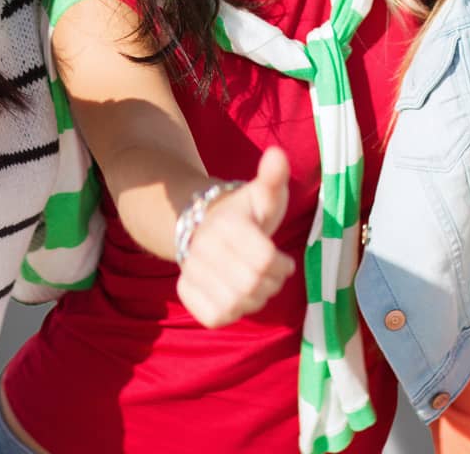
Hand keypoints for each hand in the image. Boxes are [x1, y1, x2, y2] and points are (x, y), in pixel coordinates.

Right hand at [176, 148, 296, 328]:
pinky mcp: (186, 293)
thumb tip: (277, 153)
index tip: (284, 260)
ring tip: (257, 284)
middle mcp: (203, 245)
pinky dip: (234, 312)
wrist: (209, 225)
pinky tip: (238, 296)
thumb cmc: (247, 213)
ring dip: (255, 299)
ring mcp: (191, 270)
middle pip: (251, 284)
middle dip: (271, 284)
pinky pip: (216, 317)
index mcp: (227, 222)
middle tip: (273, 275)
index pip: (264, 260)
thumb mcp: (264, 193)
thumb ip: (273, 176)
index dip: (282, 266)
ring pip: (236, 304)